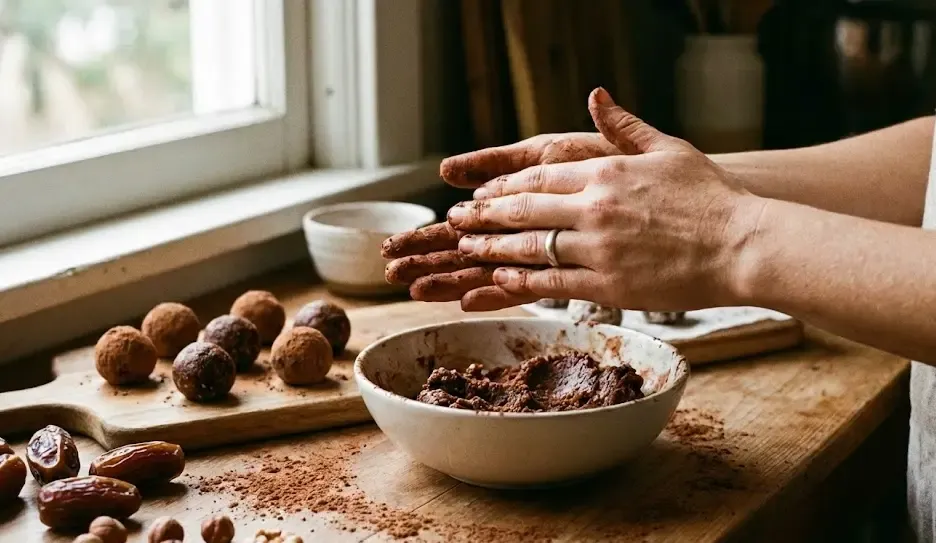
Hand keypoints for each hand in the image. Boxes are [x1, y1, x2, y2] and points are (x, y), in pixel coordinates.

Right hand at [383, 131, 622, 301]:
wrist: (691, 218)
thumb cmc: (635, 174)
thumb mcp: (582, 151)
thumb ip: (531, 154)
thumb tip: (467, 161)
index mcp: (530, 203)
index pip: (469, 220)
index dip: (433, 231)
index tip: (393, 244)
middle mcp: (533, 231)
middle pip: (471, 245)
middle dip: (430, 255)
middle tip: (389, 269)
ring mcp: (550, 254)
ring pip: (490, 268)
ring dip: (450, 277)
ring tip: (409, 288)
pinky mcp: (572, 273)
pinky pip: (528, 286)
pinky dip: (497, 294)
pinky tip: (465, 303)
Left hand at [443, 88, 763, 310]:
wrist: (745, 246)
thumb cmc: (712, 198)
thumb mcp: (669, 150)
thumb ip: (624, 126)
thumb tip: (596, 97)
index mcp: (606, 173)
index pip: (538, 177)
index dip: (503, 187)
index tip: (482, 192)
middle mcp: (595, 208)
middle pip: (524, 210)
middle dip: (484, 215)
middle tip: (456, 221)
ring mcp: (600, 249)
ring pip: (531, 247)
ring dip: (493, 248)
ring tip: (467, 249)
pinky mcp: (609, 286)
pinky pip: (554, 283)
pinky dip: (523, 282)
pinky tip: (503, 280)